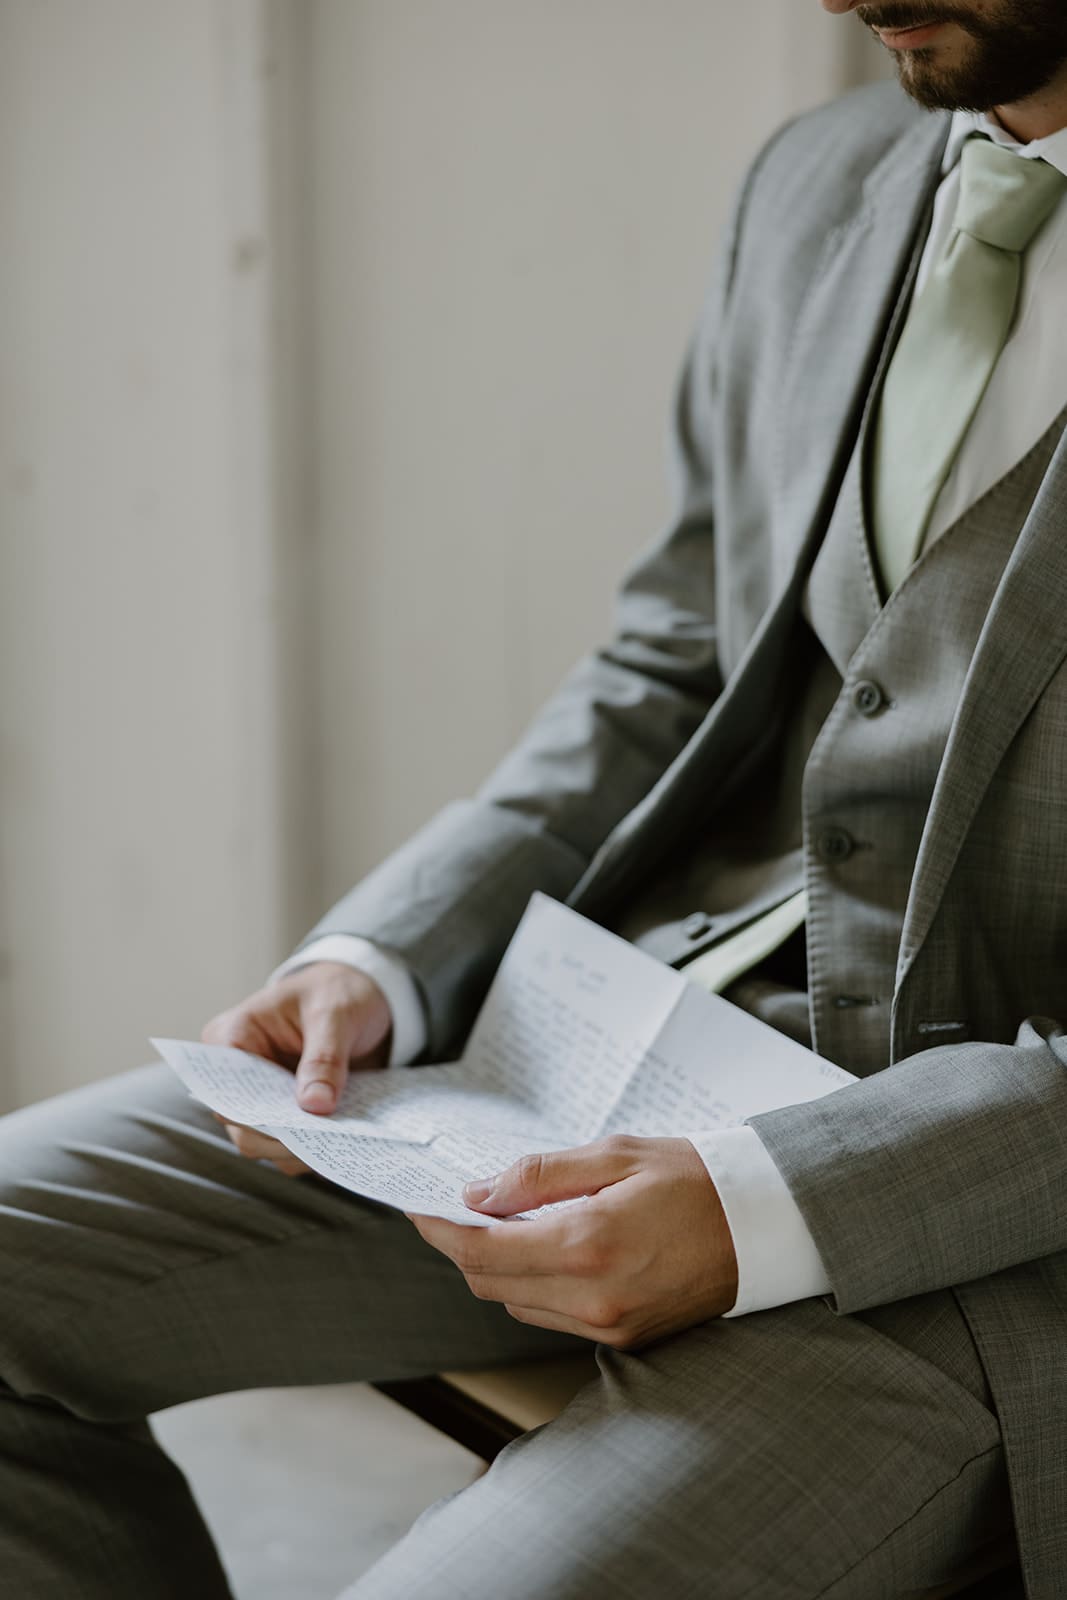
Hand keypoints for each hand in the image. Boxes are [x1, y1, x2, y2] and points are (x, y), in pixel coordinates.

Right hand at [201, 962, 392, 1174]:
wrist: (363, 995)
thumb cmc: (338, 991)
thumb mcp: (335, 1013)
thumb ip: (324, 1057)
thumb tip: (315, 1105)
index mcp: (232, 1037)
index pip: (223, 1089)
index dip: (250, 1113)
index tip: (288, 1127)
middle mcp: (239, 1074)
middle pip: (243, 1127)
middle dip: (281, 1138)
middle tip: (323, 1143)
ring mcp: (264, 1098)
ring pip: (267, 1144)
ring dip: (301, 1150)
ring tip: (339, 1144)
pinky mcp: (290, 1114)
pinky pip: (294, 1145)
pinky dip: (315, 1148)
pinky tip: (343, 1143)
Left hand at [409, 1135, 737, 1348]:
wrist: (767, 1225)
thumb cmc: (694, 1178)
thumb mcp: (616, 1154)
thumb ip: (541, 1175)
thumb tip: (478, 1194)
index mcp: (588, 1242)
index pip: (482, 1250)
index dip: (440, 1229)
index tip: (419, 1206)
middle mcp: (594, 1296)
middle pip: (490, 1282)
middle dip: (464, 1246)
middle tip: (459, 1206)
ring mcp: (610, 1325)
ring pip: (517, 1303)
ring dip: (499, 1267)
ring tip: (507, 1222)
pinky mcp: (624, 1338)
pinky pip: (553, 1316)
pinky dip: (534, 1285)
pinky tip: (546, 1248)